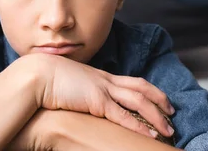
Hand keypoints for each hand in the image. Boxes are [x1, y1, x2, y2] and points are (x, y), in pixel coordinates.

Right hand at [0, 54, 174, 140]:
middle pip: (141, 88)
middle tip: (172, 111)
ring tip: (168, 128)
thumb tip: (76, 96)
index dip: (147, 89)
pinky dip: (139, 125)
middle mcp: (105, 80)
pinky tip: (150, 133)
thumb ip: (76, 88)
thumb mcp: (66, 82)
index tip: (158, 97)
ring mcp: (103, 90)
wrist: (35, 75)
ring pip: (138, 101)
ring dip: (156, 115)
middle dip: (159, 99)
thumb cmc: (44, 79)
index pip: (130, 81)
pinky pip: (124, 116)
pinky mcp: (97, 102)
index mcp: (99, 75)